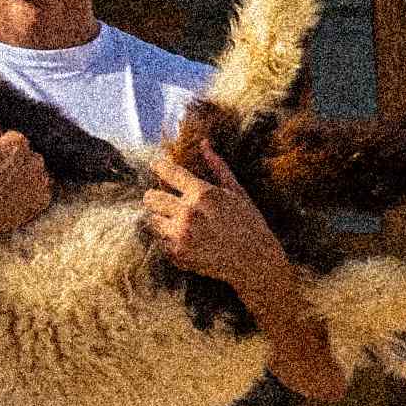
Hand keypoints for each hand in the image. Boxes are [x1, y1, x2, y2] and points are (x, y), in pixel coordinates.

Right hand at [0, 124, 51, 257]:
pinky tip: (12, 196)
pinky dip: (29, 191)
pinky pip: (39, 189)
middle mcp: (35, 160)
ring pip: (34, 171)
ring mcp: (40, 182)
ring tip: (3, 186)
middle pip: (25, 154)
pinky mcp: (42, 201)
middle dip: (12, 160)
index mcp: (17, 143)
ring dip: (23, 174)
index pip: (11, 137)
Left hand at [139, 158, 349, 401]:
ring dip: (161, 218)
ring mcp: (180, 236)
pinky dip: (167, 238)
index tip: (157, 165)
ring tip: (179, 221)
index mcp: (202, 193)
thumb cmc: (249, 223)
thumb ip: (217, 166)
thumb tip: (204, 142)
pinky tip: (186, 238)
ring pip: (152, 219)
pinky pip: (159, 241)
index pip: (167, 172)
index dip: (159, 166)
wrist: (254, 263)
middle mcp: (187, 213)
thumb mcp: (237, 192)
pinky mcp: (177, 255)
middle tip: (167, 199)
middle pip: (151, 197)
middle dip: (157, 196)